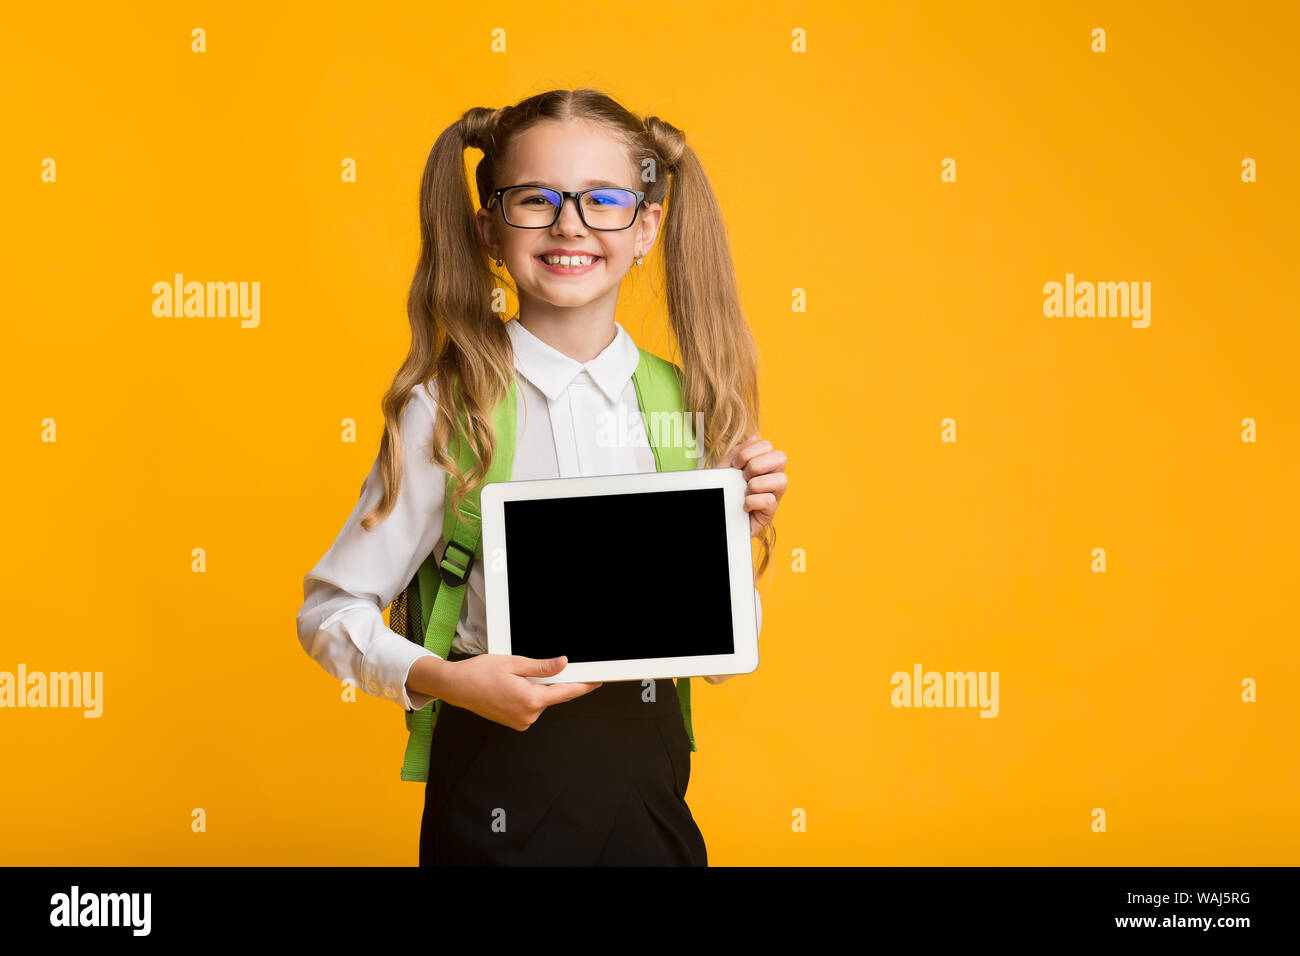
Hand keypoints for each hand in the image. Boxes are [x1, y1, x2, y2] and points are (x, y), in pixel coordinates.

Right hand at [427, 654, 601, 730]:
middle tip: (531, 669)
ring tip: (513, 678)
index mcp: (530, 699)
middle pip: (553, 696)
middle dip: (550, 682)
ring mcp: (521, 721)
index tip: (597, 681)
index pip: (566, 692)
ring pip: (541, 701)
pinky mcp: (515, 723)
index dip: (584, 685)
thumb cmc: (480, 673)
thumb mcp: (514, 663)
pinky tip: (511, 688)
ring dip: (536, 689)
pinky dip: (527, 696)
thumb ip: (542, 667)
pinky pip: (531, 707)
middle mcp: (528, 715)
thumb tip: (563, 664)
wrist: (457, 687)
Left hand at [726, 433, 787, 536]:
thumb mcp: (725, 468)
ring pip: (781, 480)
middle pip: (781, 457)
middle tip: (743, 477)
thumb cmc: (723, 491)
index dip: (749, 452)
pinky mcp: (770, 512)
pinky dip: (752, 502)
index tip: (735, 465)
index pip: (768, 446)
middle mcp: (772, 477)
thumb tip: (754, 437)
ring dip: (756, 484)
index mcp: (763, 463)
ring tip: (745, 492)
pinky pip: (769, 500)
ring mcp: (774, 494)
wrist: (716, 514)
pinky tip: (744, 506)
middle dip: (756, 465)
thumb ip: (737, 452)